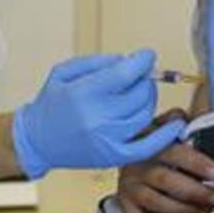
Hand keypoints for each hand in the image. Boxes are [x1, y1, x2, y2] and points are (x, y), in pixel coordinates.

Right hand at [13, 50, 184, 178]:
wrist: (37, 142)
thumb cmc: (50, 105)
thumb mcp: (64, 72)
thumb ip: (97, 62)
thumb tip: (129, 60)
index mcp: (84, 94)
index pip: (126, 72)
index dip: (143, 60)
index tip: (146, 56)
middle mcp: (98, 118)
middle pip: (140, 92)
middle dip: (143, 78)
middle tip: (137, 76)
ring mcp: (108, 139)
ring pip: (145, 113)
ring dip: (148, 98)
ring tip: (138, 93)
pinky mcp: (114, 156)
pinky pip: (149, 146)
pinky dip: (166, 134)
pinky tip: (176, 124)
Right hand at [117, 117, 213, 212]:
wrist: (130, 158)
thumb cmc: (160, 147)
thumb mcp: (167, 129)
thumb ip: (178, 123)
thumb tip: (182, 116)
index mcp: (149, 144)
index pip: (173, 152)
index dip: (196, 163)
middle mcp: (135, 166)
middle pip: (165, 180)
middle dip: (196, 192)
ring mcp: (128, 188)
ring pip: (156, 203)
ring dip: (184, 210)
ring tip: (206, 212)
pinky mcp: (126, 207)